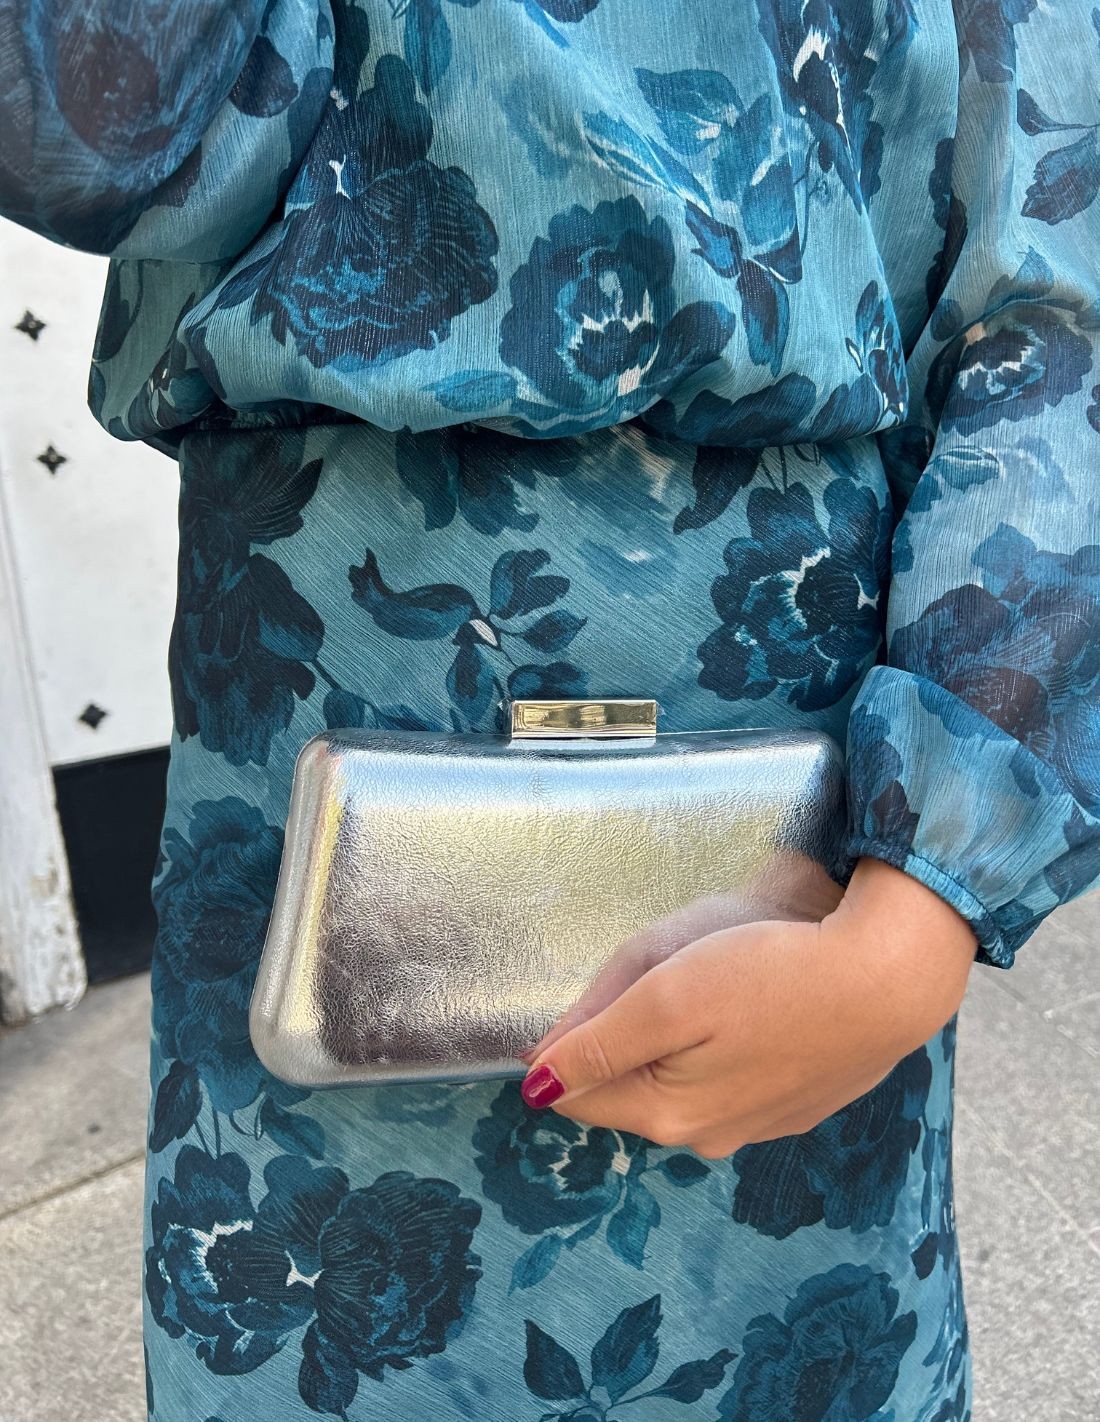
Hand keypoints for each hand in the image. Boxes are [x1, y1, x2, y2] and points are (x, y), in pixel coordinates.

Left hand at [518, 858, 976, 1157]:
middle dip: (625, 1035)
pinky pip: (733, 1076)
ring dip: (677, 1039)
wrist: (890, 978)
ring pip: (682, 1082)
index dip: (569, 1042)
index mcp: (666, 1113)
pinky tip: (754, 1004)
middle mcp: (708, 1136)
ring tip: (712, 980)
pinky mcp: (798, 1101)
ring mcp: (759, 1124)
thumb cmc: (772, 974)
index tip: (597, 992)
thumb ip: (598, 1042)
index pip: (577, 1093)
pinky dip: (726, 1043)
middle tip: (662, 971)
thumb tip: (536, 1082)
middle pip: (629, 1087)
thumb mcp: (667, 995)